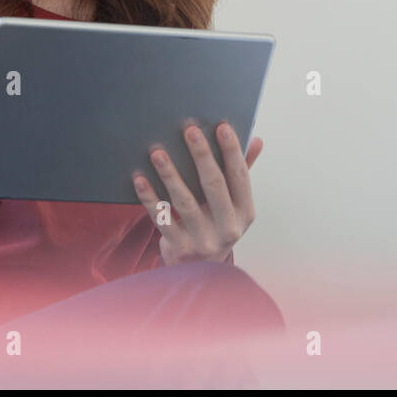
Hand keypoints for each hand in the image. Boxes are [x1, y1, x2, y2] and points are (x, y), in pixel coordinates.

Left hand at [132, 122, 262, 266]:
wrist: (199, 270)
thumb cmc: (217, 225)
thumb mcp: (234, 204)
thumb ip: (242, 172)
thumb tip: (256, 140)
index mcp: (245, 212)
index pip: (240, 176)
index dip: (232, 151)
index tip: (222, 126)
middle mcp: (228, 228)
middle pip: (214, 185)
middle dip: (202, 155)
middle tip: (190, 130)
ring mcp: (204, 240)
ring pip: (185, 201)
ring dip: (170, 174)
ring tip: (158, 152)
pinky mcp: (180, 247)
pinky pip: (161, 217)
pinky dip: (149, 197)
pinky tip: (140, 178)